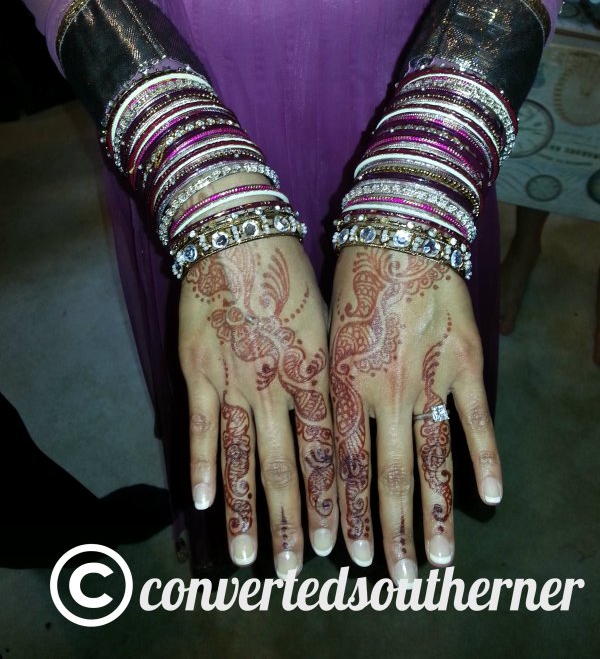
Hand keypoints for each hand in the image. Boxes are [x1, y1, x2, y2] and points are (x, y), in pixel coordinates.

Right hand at [179, 237, 337, 576]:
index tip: (340, 543)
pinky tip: (202, 503)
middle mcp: (279, 386)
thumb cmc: (293, 271)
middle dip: (297, 523)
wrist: (240, 234)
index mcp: (319, 372)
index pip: (329, 452)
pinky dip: (200, 466)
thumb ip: (332, 372)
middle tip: (299, 571)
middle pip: (290, 467)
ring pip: (243, 458)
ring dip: (249, 510)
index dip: (334, 501)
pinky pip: (199, 426)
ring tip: (253, 557)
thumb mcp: (329, 320)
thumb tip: (340, 417)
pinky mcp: (199, 369)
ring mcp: (235, 381)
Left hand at [329, 247, 501, 583]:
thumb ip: (325, 386)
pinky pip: (476, 419)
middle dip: (388, 534)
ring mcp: (426, 379)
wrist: (396, 231)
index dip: (344, 516)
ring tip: (439, 560)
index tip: (345, 556)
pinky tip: (490, 498)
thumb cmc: (347, 277)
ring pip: (430, 460)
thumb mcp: (320, 333)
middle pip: (384, 478)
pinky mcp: (463, 360)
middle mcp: (382, 392)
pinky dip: (485, 459)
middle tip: (396, 579)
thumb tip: (326, 435)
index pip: (342, 468)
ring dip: (434, 514)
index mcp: (340, 384)